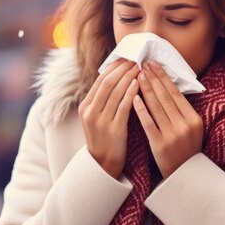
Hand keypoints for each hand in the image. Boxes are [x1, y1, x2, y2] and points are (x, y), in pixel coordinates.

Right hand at [78, 58, 140, 178]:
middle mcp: (90, 112)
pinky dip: (131, 93)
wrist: (103, 165)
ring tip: (140, 68)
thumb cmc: (103, 138)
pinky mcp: (114, 129)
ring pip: (116, 92)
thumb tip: (114, 77)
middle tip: (135, 60)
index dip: (114, 67)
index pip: (100, 80)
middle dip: (122, 69)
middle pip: (107, 83)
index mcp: (85, 107)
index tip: (126, 59)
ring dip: (129, 77)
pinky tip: (139, 84)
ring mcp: (101, 121)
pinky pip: (124, 106)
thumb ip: (101, 100)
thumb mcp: (95, 118)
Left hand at [133, 60, 203, 178]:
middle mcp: (184, 125)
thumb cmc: (185, 147)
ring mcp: (172, 135)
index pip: (176, 93)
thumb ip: (181, 109)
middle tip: (143, 64)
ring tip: (138, 75)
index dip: (164, 77)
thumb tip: (166, 84)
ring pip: (157, 107)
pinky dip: (141, 109)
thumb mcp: (191, 127)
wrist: (184, 175)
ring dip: (146, 89)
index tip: (154, 64)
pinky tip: (134, 97)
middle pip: (166, 97)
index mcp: (194, 119)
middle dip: (153, 78)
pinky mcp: (160, 145)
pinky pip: (148, 123)